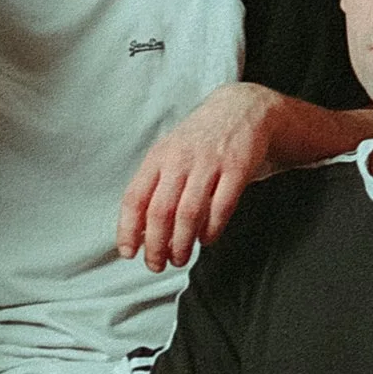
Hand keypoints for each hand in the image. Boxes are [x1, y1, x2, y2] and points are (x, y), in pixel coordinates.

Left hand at [116, 80, 277, 269]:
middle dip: (156, 245)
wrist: (244, 108)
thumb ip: (155, 186)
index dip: (128, 229)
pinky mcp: (237, 168)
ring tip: (180, 258)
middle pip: (160, 211)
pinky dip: (211, 230)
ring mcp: (210, 163)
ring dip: (182, 243)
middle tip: (156, 265)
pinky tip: (206, 240)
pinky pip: (221, 207)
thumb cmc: (203, 141)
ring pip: (189, 213)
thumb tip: (139, 230)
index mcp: (159, 157)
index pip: (135, 197)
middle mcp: (180, 159)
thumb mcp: (171, 153)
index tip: (128, 252)